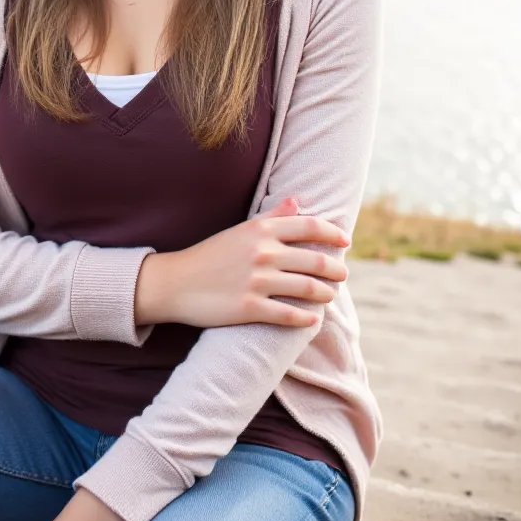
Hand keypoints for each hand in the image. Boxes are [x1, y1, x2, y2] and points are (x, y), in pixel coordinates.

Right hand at [145, 197, 350, 329]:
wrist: (175, 283)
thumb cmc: (210, 255)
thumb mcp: (239, 231)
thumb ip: (270, 217)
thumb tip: (297, 201)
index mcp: (260, 230)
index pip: (309, 227)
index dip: (333, 233)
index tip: (345, 241)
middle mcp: (262, 253)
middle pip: (315, 260)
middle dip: (335, 269)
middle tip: (342, 274)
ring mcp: (256, 281)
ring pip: (307, 289)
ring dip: (325, 294)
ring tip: (329, 296)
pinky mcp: (249, 308)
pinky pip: (288, 315)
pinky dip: (305, 318)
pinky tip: (312, 319)